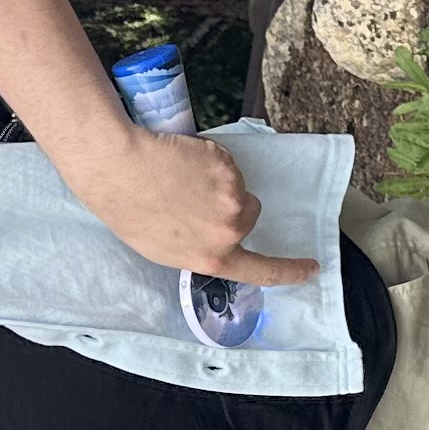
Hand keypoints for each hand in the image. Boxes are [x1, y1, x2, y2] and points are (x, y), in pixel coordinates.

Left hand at [65, 121, 318, 289]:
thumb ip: (200, 249)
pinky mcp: (227, 166)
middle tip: (189, 197)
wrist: (117, 169)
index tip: (311, 268)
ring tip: (178, 178)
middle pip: (249, 213)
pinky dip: (210, 159)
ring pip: (238, 185)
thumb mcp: (164, 249)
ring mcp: (232, 196)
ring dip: (218, 180)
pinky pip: (227, 161)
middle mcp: (230, 231)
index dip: (290, 270)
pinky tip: (182, 161)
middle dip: (228, 205)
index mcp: (213, 258)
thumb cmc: (129, 211)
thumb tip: (215, 240)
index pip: (263, 271)